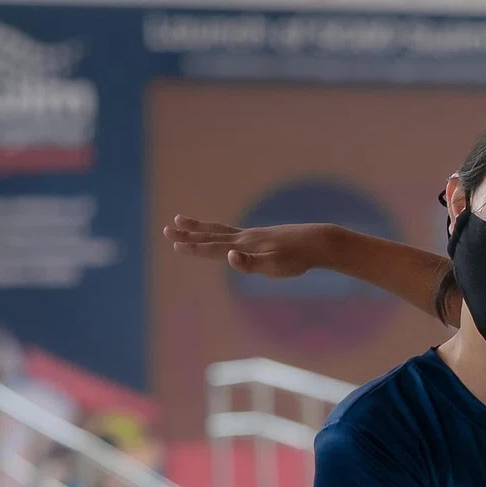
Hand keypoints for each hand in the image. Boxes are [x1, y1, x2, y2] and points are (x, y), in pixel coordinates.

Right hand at [163, 215, 332, 278]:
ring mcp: (253, 236)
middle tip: (168, 228)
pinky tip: (223, 237)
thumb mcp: (274, 265)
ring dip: (201, 228)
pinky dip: (221, 233)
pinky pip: (234, 233)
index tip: (175, 243)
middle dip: (189, 233)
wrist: (317, 242)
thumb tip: (229, 256)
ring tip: (183, 220)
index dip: (193, 247)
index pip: (213, 248)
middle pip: (211, 235)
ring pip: (220, 231)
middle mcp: (245, 238)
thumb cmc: (296, 259)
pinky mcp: (262, 237)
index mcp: (244, 246)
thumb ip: (250, 263)